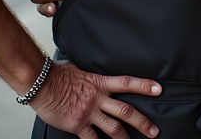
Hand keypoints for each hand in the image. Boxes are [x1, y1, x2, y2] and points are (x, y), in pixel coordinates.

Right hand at [31, 60, 160, 138]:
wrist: (41, 83)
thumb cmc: (58, 74)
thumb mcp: (80, 69)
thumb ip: (91, 75)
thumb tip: (93, 71)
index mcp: (100, 83)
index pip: (128, 83)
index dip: (145, 86)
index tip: (159, 90)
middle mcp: (98, 98)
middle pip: (126, 111)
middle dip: (142, 122)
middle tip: (154, 131)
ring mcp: (88, 113)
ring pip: (113, 128)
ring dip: (125, 138)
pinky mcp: (77, 125)